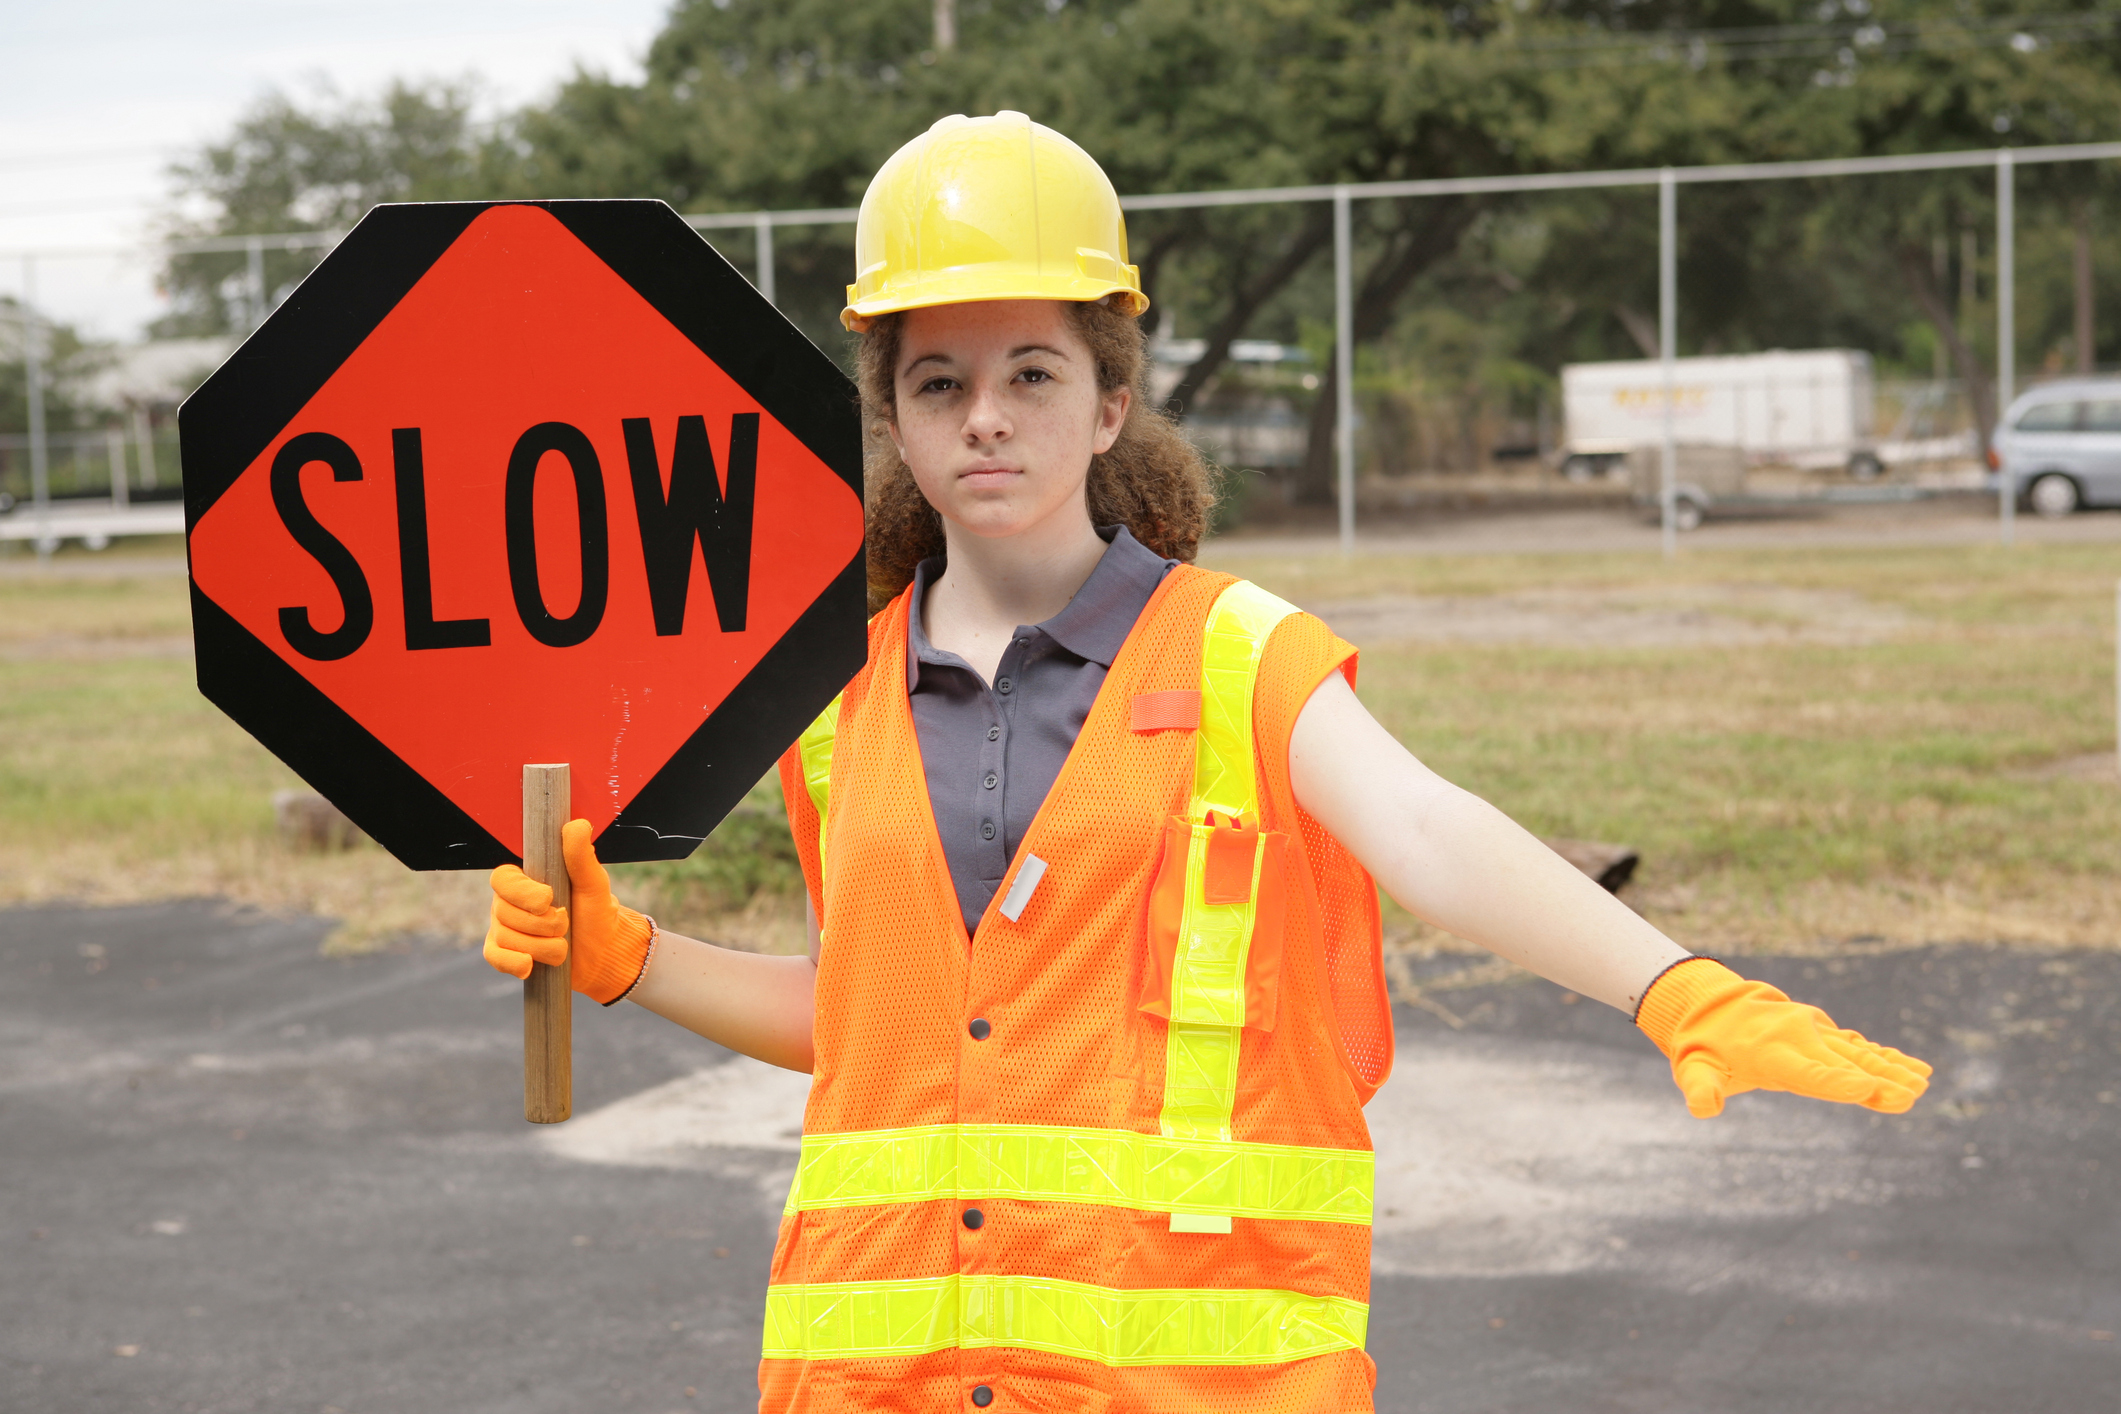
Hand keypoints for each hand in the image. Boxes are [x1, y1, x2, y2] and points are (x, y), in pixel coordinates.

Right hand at [481, 819, 654, 1004]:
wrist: (603, 953)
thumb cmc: (596, 913)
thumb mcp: (593, 883)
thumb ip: (581, 856)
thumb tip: (577, 825)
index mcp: (524, 880)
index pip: (503, 880)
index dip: (522, 892)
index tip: (550, 899)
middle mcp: (508, 903)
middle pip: (506, 913)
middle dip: (543, 925)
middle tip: (566, 925)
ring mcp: (504, 929)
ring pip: (506, 938)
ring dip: (542, 946)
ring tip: (563, 945)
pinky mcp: (506, 954)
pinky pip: (496, 957)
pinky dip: (514, 963)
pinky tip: (530, 966)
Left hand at [1637, 958, 1931, 1117]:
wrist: (1713, 1004)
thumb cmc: (1703, 1046)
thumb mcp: (1694, 1068)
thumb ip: (1701, 1088)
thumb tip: (1703, 1107)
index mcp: (1770, 1052)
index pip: (1808, 1072)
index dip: (1836, 1082)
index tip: (1865, 1090)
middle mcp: (1797, 1038)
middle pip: (1843, 1063)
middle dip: (1877, 1080)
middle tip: (1909, 1096)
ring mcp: (1814, 1032)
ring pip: (1858, 1052)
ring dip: (1891, 1068)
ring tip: (1922, 1084)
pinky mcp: (1823, 1032)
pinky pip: (1859, 1045)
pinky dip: (1886, 1056)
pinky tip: (1915, 1069)